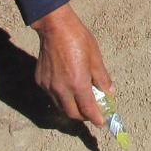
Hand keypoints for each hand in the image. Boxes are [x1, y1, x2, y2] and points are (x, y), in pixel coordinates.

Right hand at [31, 4, 112, 126]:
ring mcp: (49, 86)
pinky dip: (61, 98)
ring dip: (71, 108)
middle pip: (72, 113)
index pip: (88, 109)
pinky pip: (52, 96)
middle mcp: (62, 89)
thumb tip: (109, 92)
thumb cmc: (78, 38)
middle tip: (91, 112)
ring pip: (60, 107)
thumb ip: (102, 78)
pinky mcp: (40, 81)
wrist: (54, 27)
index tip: (101, 122)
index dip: (96, 118)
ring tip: (80, 101)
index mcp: (78, 83)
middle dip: (83, 116)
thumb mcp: (95, 57)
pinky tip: (67, 89)